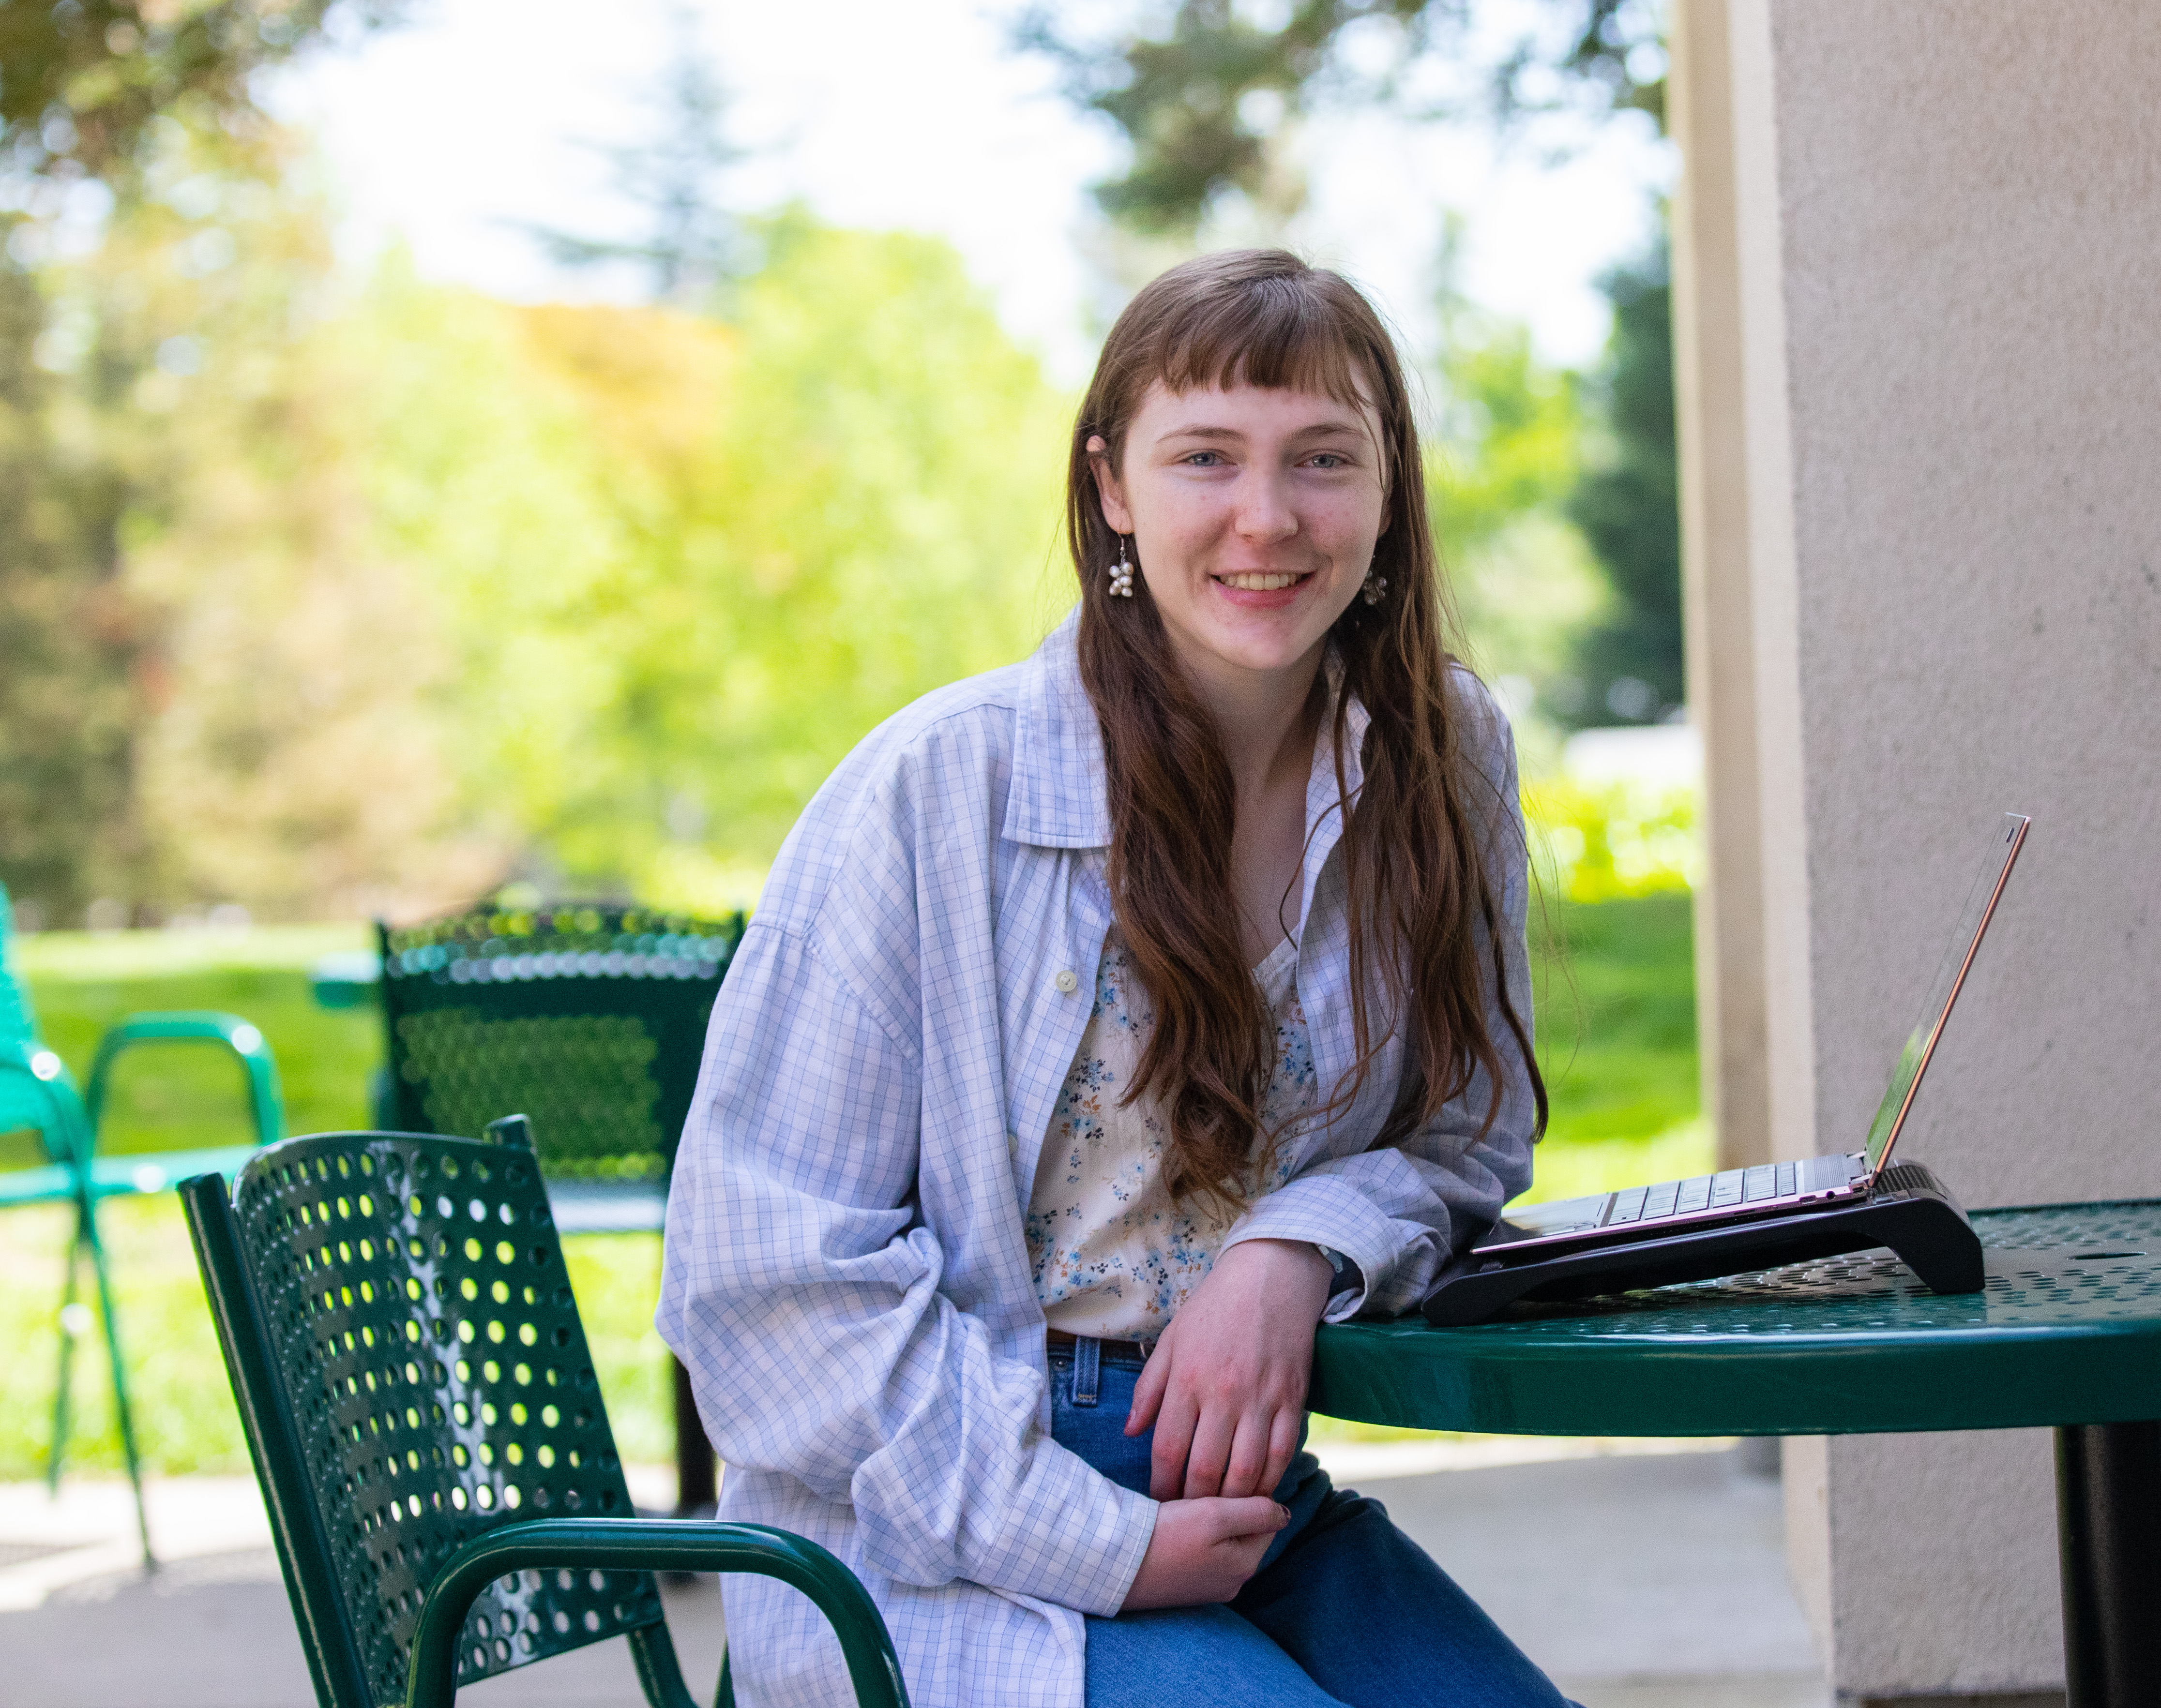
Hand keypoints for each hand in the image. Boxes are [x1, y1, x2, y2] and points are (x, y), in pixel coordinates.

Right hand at [1120, 1496, 1288, 1610]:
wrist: (1113, 1564)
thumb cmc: (1166, 1537)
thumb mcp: (1216, 1515)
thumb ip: (1256, 1511)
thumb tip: (1284, 1513)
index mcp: (1245, 1566)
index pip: (1266, 1520)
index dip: (1251, 1492)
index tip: (1226, 1476)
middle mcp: (1231, 1583)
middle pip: (1245, 1532)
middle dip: (1231, 1509)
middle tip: (1203, 1489)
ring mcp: (1206, 1588)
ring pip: (1223, 1543)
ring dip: (1211, 1523)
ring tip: (1187, 1504)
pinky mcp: (1184, 1586)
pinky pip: (1201, 1555)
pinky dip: (1194, 1538)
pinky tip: (1176, 1524)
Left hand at [1126, 1237, 1333, 1499]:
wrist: (1271, 1276)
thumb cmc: (1214, 1308)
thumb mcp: (1171, 1340)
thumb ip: (1149, 1388)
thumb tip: (1129, 1432)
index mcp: (1188, 1379)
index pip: (1169, 1450)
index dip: (1162, 1485)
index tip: (1160, 1500)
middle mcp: (1224, 1394)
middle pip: (1205, 1470)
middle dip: (1194, 1502)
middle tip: (1189, 1514)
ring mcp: (1262, 1399)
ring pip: (1246, 1472)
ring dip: (1232, 1501)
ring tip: (1221, 1510)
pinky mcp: (1293, 1400)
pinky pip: (1283, 1455)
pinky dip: (1271, 1481)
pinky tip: (1259, 1491)